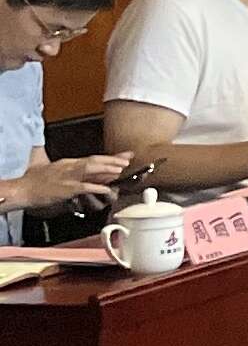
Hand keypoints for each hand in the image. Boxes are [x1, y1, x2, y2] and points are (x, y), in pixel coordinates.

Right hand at [2, 151, 127, 213]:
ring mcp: (68, 177)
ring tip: (121, 169)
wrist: (22, 190)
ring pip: (91, 169)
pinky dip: (97, 187)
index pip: (92, 157)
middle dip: (113, 160)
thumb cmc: (32, 181)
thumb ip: (62, 165)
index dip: (110, 157)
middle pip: (94, 160)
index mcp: (67, 163)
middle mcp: (69, 166)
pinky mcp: (66, 188)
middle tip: (128, 160)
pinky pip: (85, 186)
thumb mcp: (48, 167)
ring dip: (107, 169)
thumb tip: (71, 162)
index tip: (125, 155)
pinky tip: (107, 189)